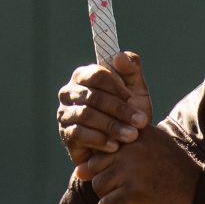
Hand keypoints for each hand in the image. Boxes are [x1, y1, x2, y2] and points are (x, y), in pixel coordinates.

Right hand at [57, 51, 152, 171]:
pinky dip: (99, 140)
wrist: (124, 147)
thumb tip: (119, 56)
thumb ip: (132, 71)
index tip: (134, 100)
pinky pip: (79, 134)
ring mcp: (64, 113)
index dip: (117, 88)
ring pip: (86, 115)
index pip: (97, 75)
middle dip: (119, 110)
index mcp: (84, 76)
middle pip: (93, 96)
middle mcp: (70, 92)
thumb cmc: (129, 114)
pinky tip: (115, 146)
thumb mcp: (136, 92)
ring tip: (132, 136)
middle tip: (140, 122)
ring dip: (112, 126)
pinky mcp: (65, 133)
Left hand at [85, 122, 201, 203]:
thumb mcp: (152, 150)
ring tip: (130, 198)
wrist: (200, 193)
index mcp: (136, 134)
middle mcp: (131, 147)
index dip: (109, 167)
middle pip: (95, 167)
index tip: (126, 174)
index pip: (102, 148)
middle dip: (107, 182)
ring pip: (98, 187)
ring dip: (111, 198)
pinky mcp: (133, 191)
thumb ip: (118, 154)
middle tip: (127, 188)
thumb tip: (78, 171)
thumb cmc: (173, 174)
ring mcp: (131, 169)